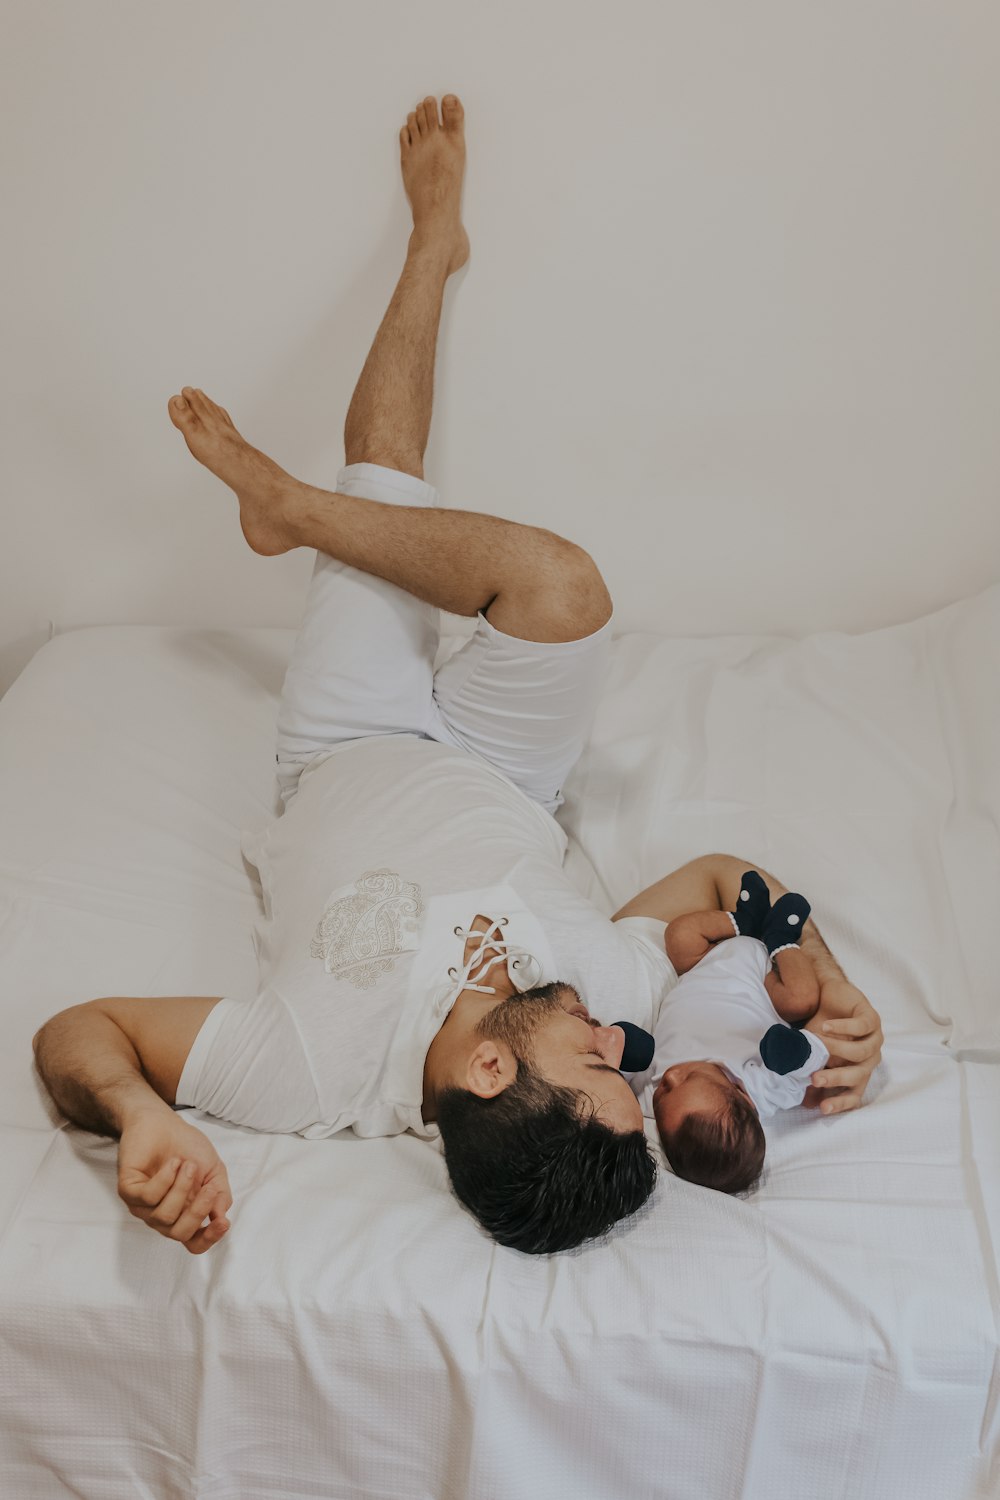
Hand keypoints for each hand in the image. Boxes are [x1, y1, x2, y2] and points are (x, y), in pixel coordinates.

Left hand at [117, 1106, 232, 1253]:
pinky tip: (172, 1163)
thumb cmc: (187, 1146)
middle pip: (180, 1234)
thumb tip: (221, 1217)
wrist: (162, 1122)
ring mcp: (143, 1206)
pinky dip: (165, 1180)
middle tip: (209, 1186)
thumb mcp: (213, 1170)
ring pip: (164, 1216)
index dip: (209, 1238)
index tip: (223, 1222)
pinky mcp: (128, 1190)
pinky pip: (148, 1197)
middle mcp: (162, 1215)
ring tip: (187, 1165)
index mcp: (184, 1214)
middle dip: (198, 1211)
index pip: (194, 1242)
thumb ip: (220, 1194)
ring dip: (182, 1188)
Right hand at [803, 981, 882, 1115]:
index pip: (854, 1094)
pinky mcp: (872, 1019)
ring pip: (861, 1052)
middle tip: (815, 1079)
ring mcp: (874, 1039)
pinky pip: (861, 1027)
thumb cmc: (822, 1028)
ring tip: (817, 1042)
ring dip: (837, 1049)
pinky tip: (826, 1026)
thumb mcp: (813, 1052)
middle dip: (836, 1079)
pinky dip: (842, 1028)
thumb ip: (812, 1072)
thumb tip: (804, 1100)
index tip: (822, 1109)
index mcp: (858, 1070)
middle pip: (859, 1075)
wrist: (827, 995)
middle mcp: (869, 1059)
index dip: (840, 1103)